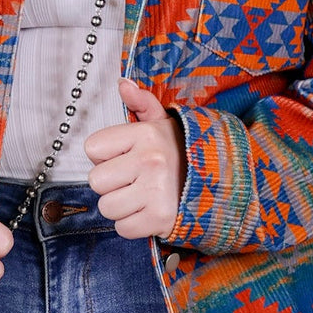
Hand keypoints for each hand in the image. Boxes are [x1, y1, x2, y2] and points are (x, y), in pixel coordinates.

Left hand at [84, 78, 187, 239]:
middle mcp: (150, 161)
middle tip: (133, 180)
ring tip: (141, 197)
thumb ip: (141, 103)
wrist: (220, 182)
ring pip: (106, 207)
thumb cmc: (182, 154)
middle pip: (96, 181)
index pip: (92, 148)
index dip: (104, 156)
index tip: (124, 157)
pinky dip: (132, 225)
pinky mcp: (160, 219)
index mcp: (146, 134)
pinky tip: (147, 212)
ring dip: (120, 206)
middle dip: (111, 184)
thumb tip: (122, 84)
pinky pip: (122, 228)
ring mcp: (156, 191)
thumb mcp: (163, 124)